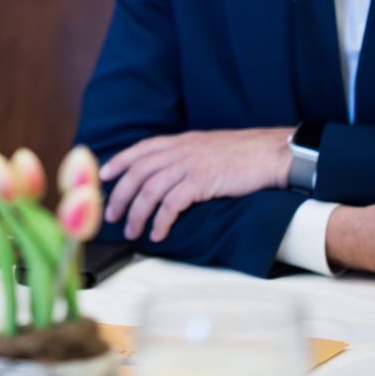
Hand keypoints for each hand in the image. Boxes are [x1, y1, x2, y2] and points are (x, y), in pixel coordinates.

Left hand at [101, 128, 292, 242]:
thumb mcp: (208, 147)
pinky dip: (161, 221)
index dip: (119, 162)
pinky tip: (158, 234)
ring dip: (136, 213)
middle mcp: (180, 151)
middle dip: (120, 195)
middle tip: (111, 215)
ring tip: (131, 231)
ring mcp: (190, 165)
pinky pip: (172, 204)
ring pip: (150, 190)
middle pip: (138, 172)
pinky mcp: (202, 182)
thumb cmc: (243, 154)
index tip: (104, 176)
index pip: (140, 149)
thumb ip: (186, 155)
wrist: (270, 153)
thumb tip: (169, 172)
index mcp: (180, 141)